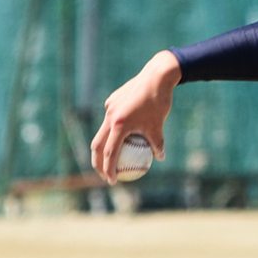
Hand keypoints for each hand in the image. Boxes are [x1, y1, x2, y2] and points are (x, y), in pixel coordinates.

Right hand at [90, 50, 181, 183]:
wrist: (156, 76)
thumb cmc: (159, 102)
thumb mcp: (159, 126)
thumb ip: (157, 144)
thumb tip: (160, 158)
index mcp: (119, 124)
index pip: (109, 152)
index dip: (108, 169)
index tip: (112, 180)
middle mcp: (110, 116)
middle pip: (98, 144)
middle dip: (98, 162)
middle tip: (104, 174)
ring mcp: (109, 107)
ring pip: (103, 131)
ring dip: (105, 145)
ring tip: (111, 158)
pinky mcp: (112, 100)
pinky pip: (111, 118)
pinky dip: (114, 129)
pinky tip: (124, 133)